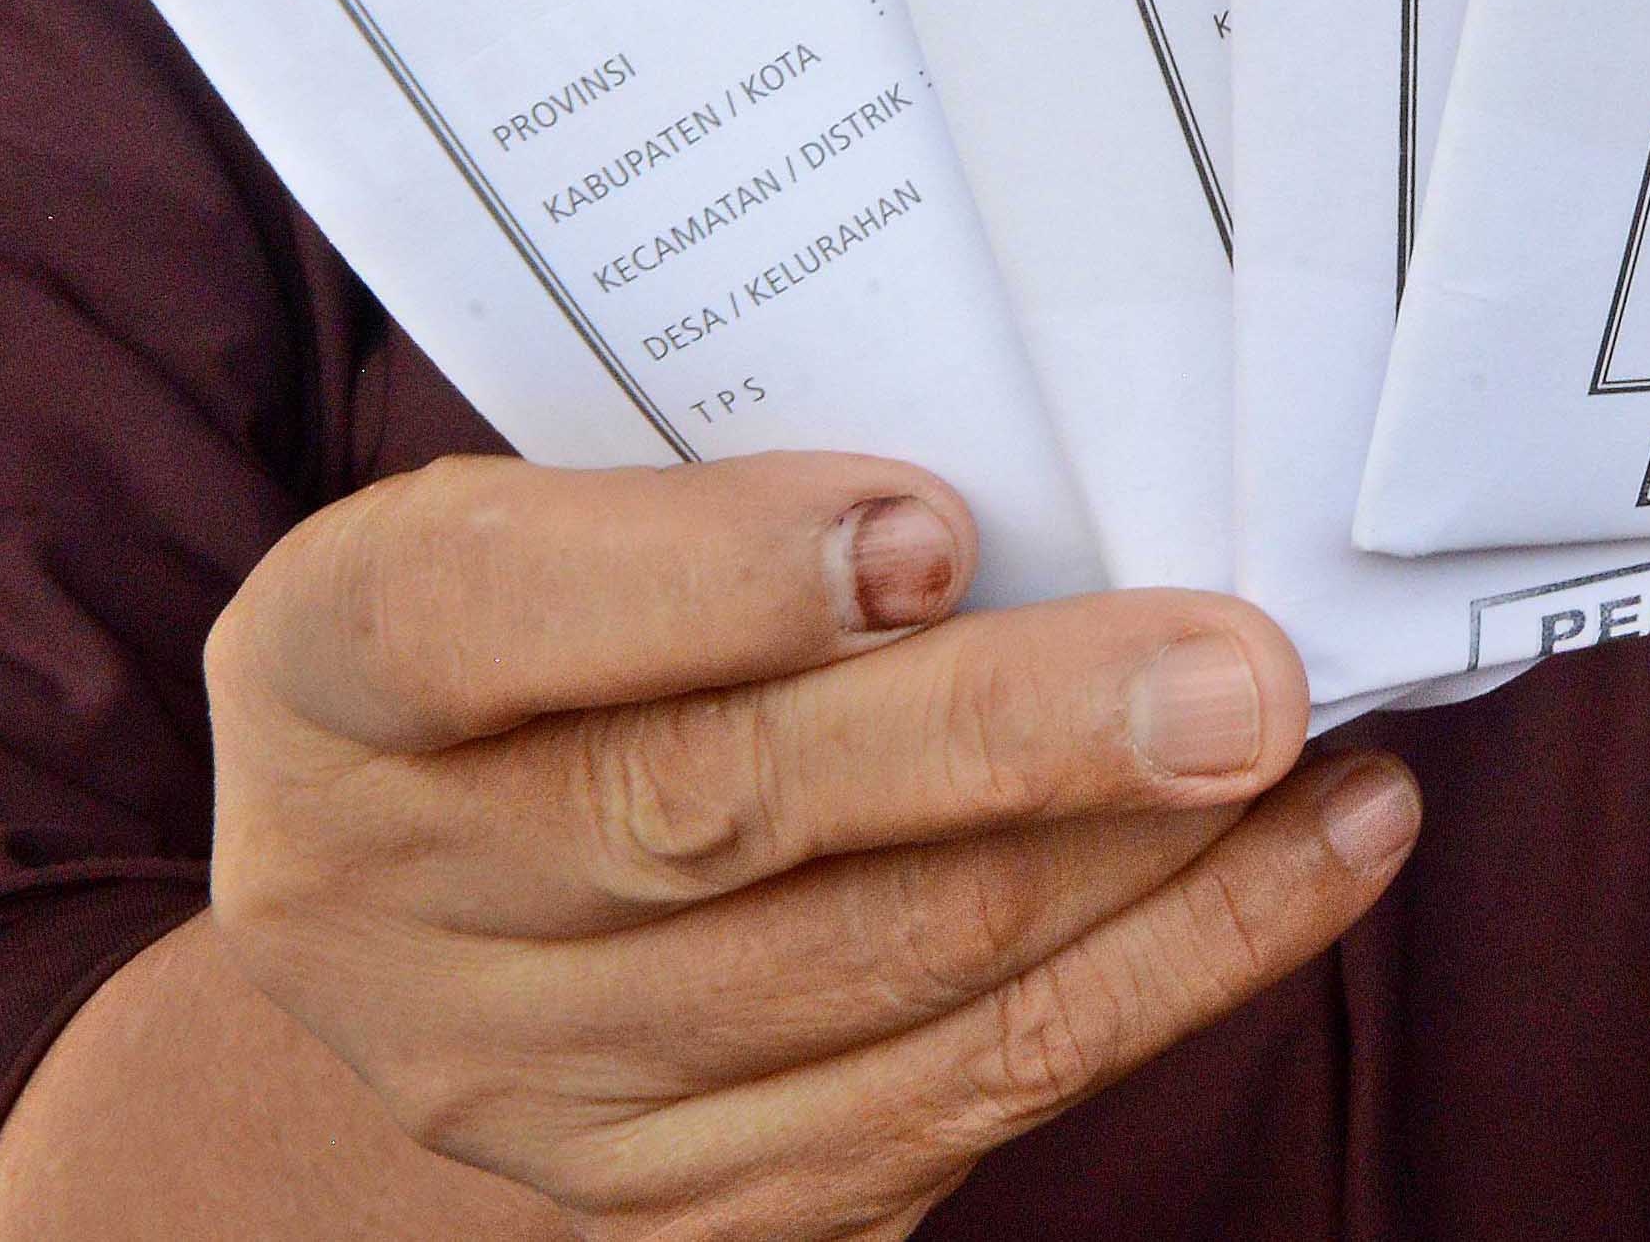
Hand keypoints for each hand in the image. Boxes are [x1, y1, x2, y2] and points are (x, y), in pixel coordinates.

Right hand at [201, 453, 1419, 1241]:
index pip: (482, 611)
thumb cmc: (568, 653)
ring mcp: (530, 1086)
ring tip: (1316, 741)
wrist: (460, 939)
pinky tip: (1309, 860)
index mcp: (333, 673)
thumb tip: (1045, 480)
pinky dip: (1173, 971)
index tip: (932, 528)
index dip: (711, 572)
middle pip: (717, 812)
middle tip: (1241, 668)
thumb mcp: (561, 520)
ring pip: (883, 969)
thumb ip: (726, 496)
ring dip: (1145, 862)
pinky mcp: (694, 1208)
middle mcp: (385, 903)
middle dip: (1012, 736)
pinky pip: (966, 1093)